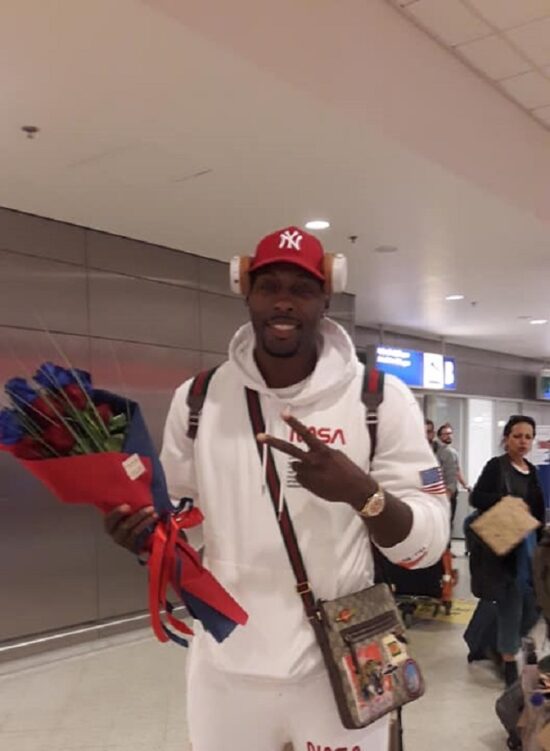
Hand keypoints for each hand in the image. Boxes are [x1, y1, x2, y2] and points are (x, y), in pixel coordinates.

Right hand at [104, 504, 157, 552]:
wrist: (139, 537)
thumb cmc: (131, 519)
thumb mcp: (127, 512)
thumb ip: (127, 504)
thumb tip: (136, 486)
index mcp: (110, 526)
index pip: (108, 520)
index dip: (116, 513)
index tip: (127, 506)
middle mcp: (116, 535)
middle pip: (124, 527)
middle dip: (139, 516)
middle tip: (150, 508)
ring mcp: (125, 543)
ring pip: (135, 532)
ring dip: (146, 522)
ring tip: (155, 514)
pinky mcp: (134, 548)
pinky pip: (142, 540)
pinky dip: (149, 531)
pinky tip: (156, 524)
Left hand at [257, 414, 371, 507]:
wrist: (355, 490)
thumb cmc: (349, 471)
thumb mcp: (337, 456)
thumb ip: (321, 453)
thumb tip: (311, 454)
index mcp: (322, 451)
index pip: (305, 434)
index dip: (294, 423)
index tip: (283, 413)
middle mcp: (313, 461)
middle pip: (289, 449)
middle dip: (273, 442)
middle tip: (260, 436)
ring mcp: (308, 474)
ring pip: (296, 466)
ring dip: (303, 467)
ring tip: (319, 473)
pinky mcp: (307, 485)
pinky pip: (301, 478)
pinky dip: (307, 479)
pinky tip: (319, 481)